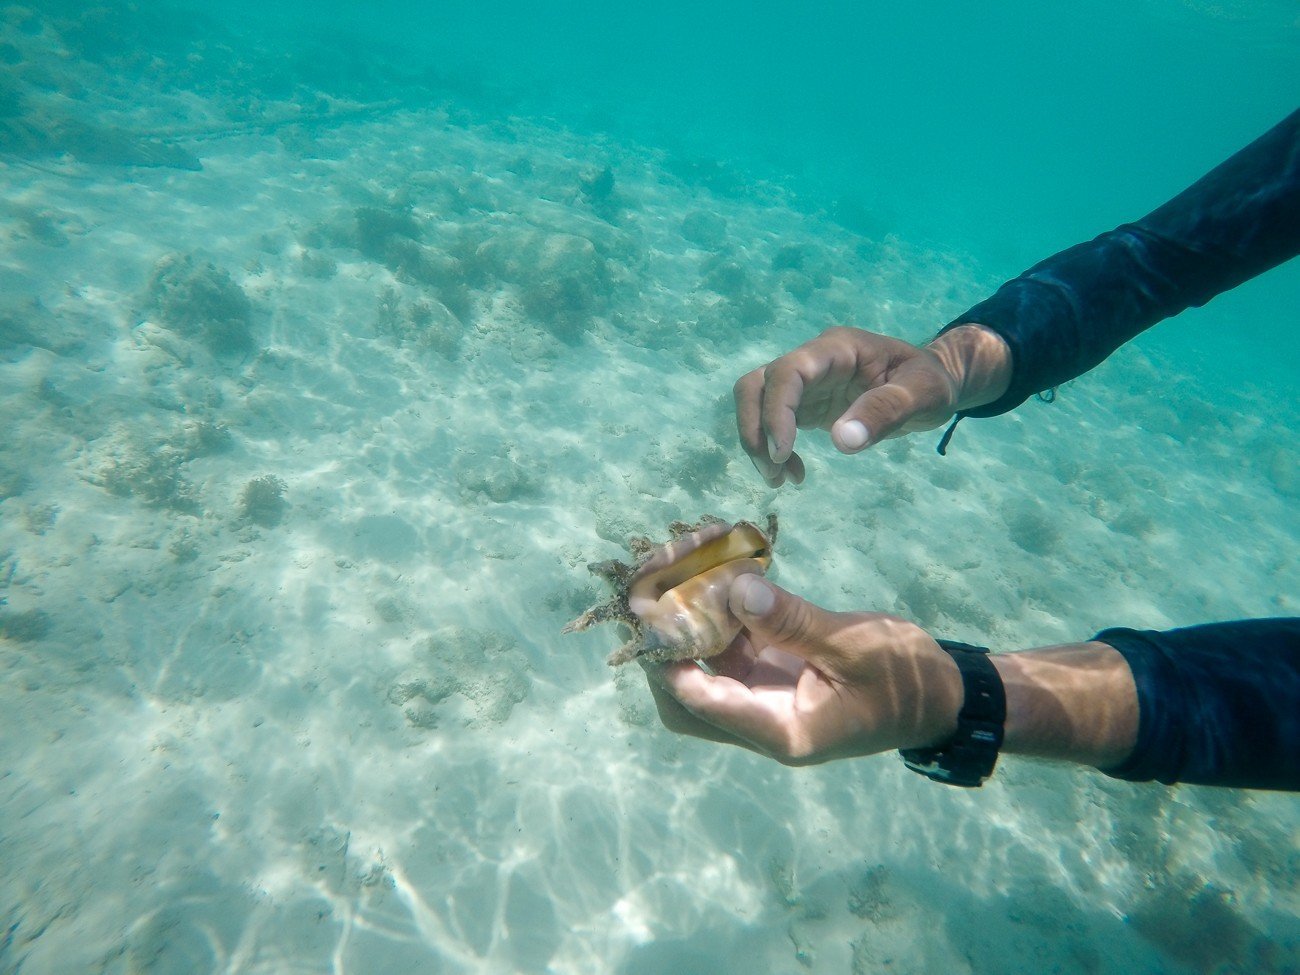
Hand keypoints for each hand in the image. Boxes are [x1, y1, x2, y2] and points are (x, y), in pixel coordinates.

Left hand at [643, 574, 962, 765]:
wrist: (943, 694)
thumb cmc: (906, 678)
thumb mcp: (854, 645)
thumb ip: (794, 621)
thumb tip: (736, 589)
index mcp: (781, 731)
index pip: (702, 704)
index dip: (668, 660)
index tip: (652, 614)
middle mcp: (762, 720)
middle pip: (686, 699)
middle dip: (662, 648)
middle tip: (652, 593)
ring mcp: (765, 697)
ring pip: (704, 667)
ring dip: (689, 622)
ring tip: (682, 566)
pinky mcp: (774, 673)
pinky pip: (730, 647)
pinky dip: (718, 612)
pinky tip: (717, 568)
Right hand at [733, 324, 1010, 485]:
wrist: (936, 382)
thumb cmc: (933, 382)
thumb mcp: (923, 394)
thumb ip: (886, 411)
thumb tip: (842, 441)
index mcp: (838, 349)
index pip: (788, 371)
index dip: (776, 410)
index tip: (782, 453)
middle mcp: (813, 361)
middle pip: (756, 384)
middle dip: (755, 428)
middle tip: (774, 471)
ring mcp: (806, 382)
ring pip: (756, 401)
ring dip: (756, 441)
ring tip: (779, 480)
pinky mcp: (805, 404)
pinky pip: (772, 422)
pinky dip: (773, 450)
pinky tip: (795, 474)